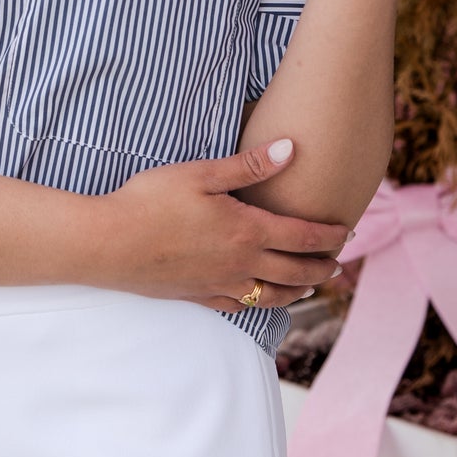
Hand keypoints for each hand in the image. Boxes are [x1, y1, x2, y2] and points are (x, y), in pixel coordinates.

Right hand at [88, 138, 349, 312]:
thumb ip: (248, 166)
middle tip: (336, 264)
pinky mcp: (198, 296)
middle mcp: (240, 264)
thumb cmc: (151, 201)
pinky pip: (241, 307)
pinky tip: (260, 298)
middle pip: (295, 272)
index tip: (347, 232)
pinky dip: (260, 304)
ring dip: (297, 290)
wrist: (109, 243)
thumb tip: (291, 149)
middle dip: (321, 268)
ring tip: (308, 285)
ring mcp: (219, 284)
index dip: (329, 235)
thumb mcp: (200, 174)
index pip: (302, 236)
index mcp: (246, 230)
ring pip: (273, 295)